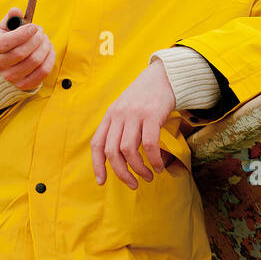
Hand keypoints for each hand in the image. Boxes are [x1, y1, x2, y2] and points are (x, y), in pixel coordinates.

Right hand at [0, 8, 55, 91]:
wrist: (7, 63)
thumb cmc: (8, 41)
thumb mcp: (6, 28)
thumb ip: (11, 18)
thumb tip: (16, 10)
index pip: (8, 42)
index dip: (25, 33)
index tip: (34, 27)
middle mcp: (0, 64)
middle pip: (23, 52)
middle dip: (37, 39)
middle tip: (41, 31)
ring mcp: (12, 77)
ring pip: (35, 61)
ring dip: (45, 47)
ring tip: (45, 40)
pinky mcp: (24, 84)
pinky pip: (43, 71)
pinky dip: (50, 59)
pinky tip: (49, 50)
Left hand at [90, 59, 177, 188]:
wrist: (163, 75)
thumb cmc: (145, 96)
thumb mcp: (125, 109)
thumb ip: (119, 127)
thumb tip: (117, 156)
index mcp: (110, 116)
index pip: (97, 144)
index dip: (97, 166)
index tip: (102, 182)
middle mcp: (119, 115)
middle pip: (112, 152)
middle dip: (122, 173)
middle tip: (133, 184)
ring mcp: (135, 115)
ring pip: (129, 150)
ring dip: (138, 169)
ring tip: (148, 176)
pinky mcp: (152, 115)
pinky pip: (149, 144)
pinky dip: (154, 159)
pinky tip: (159, 166)